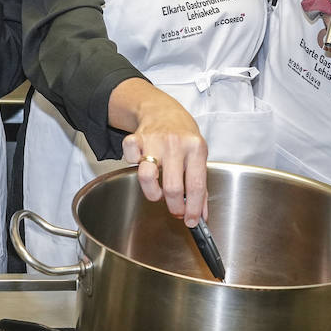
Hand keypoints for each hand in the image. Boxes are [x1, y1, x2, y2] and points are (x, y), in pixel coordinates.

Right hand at [116, 83, 208, 225]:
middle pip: (173, 187)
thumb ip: (200, 183)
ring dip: (153, 193)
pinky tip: (143, 163)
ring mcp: (154, 141)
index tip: (192, 220)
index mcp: (196, 148)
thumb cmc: (182, 134)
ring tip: (159, 192)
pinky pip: (130, 160)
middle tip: (176, 209)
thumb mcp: (198, 154)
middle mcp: (175, 144)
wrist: (163, 110)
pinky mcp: (136, 139)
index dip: (193, 208)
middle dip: (174, 207)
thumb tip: (200, 212)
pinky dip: (134, 165)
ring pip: (147, 177)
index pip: (196, 186)